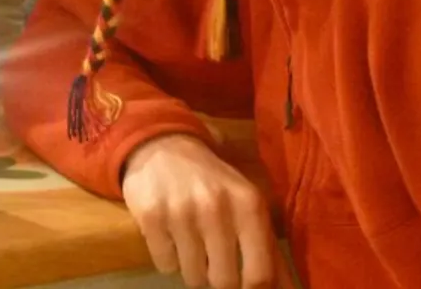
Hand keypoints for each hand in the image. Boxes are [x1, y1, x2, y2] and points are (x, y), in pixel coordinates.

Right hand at [121, 134, 282, 288]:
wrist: (163, 146)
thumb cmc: (213, 182)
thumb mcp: (247, 206)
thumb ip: (269, 251)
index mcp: (249, 206)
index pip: (259, 274)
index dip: (252, 288)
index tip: (243, 283)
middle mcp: (216, 208)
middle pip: (224, 281)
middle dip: (218, 278)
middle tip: (213, 262)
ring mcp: (181, 212)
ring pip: (192, 277)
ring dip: (192, 269)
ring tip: (191, 244)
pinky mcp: (151, 216)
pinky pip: (165, 265)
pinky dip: (168, 258)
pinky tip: (170, 234)